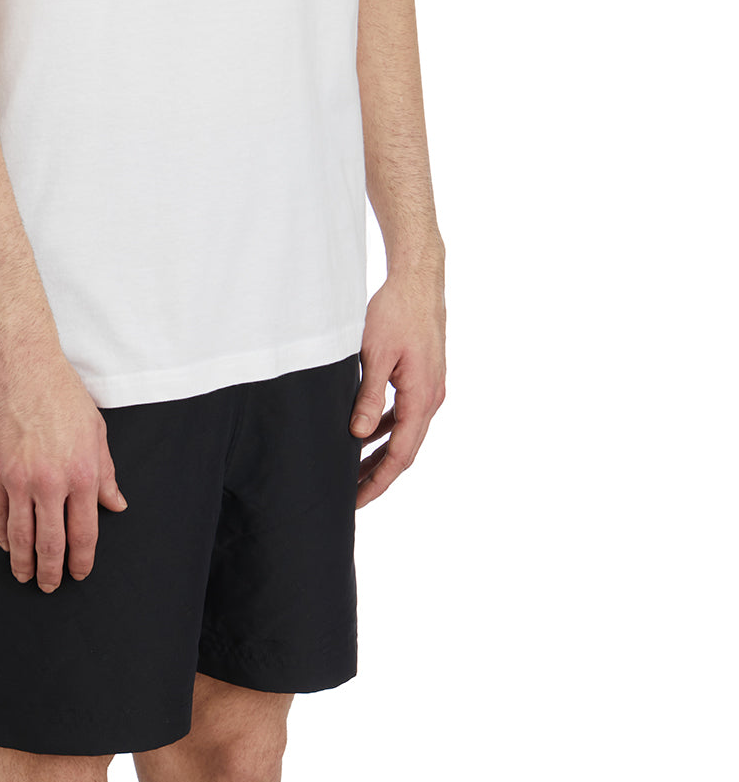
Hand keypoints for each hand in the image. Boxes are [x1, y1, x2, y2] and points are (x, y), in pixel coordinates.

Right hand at [0, 352, 127, 592]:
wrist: (22, 366)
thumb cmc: (62, 392)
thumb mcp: (96, 430)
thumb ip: (106, 472)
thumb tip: (116, 504)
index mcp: (82, 474)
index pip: (84, 532)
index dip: (82, 559)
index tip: (79, 573)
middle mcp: (51, 482)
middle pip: (50, 543)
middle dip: (51, 571)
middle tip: (49, 586)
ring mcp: (19, 479)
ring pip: (20, 536)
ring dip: (23, 562)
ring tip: (24, 575)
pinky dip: (2, 535)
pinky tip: (6, 544)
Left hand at [349, 260, 445, 508]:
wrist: (419, 280)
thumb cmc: (396, 312)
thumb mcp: (375, 355)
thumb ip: (368, 397)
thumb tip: (358, 435)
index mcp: (422, 398)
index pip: (401, 455)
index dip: (378, 481)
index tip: (356, 500)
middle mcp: (432, 398)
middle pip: (405, 450)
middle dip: (378, 475)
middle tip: (349, 496)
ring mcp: (430, 388)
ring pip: (405, 433)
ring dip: (382, 454)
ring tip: (354, 471)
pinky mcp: (423, 377)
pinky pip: (406, 413)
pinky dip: (388, 429)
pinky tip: (367, 436)